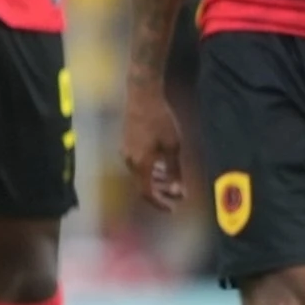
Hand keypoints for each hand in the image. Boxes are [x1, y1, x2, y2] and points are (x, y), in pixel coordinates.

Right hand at [122, 79, 188, 210]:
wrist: (142, 96)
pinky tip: (161, 165)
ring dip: (156, 181)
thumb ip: (175, 171)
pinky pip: (138, 164)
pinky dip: (150, 170)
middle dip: (161, 193)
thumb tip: (178, 191)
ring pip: (140, 175)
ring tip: (173, 181)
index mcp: (140, 165)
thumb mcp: (173, 147)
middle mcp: (129, 161)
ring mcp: (126, 152)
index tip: (173, 208)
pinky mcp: (126, 144)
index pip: (147, 193)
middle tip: (177, 195)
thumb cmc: (160, 120)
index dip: (160, 203)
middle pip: (143, 186)